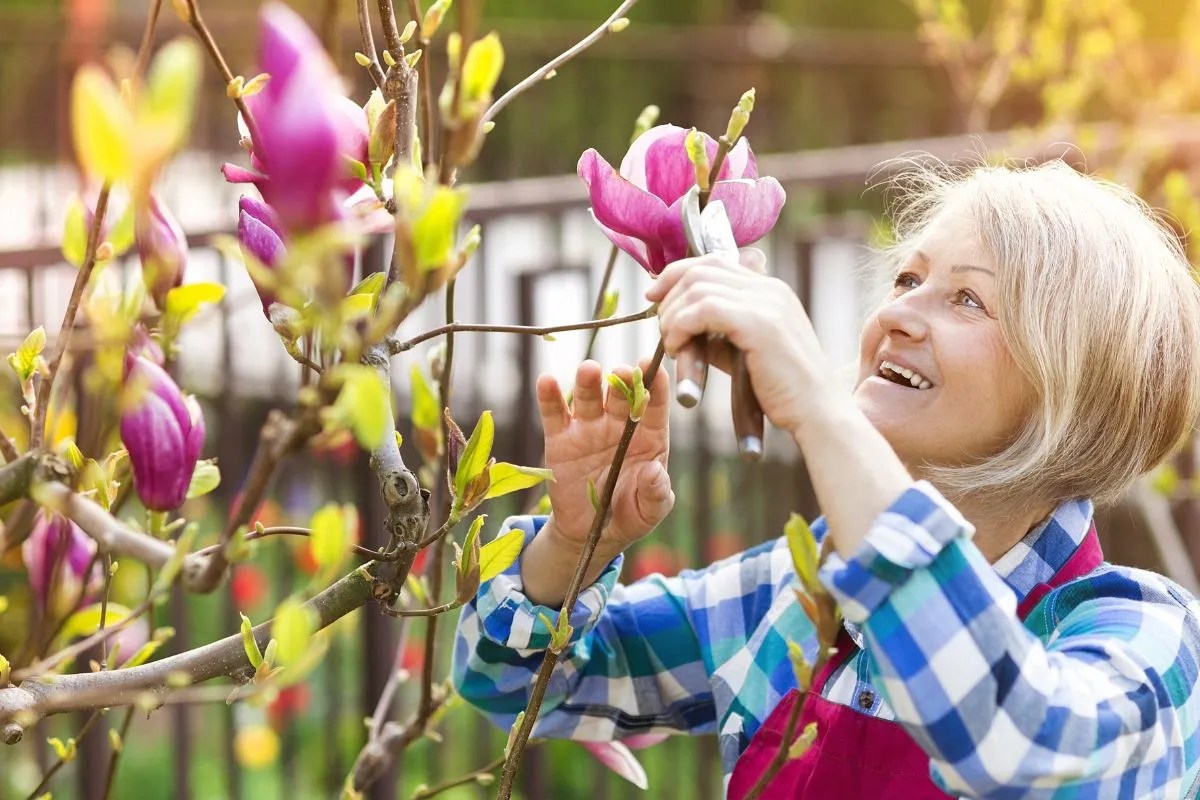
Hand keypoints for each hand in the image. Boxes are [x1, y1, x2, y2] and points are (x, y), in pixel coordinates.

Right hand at [537, 359, 672, 552]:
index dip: (656, 385)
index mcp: (648, 438)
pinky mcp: (560, 439)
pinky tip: (547, 381)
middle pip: (620, 396)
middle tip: (621, 372)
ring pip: (588, 397)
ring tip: (588, 370)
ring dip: (588, 381)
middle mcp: (618, 426)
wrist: (589, 532)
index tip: (654, 368)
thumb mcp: (649, 512)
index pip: (654, 407)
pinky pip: (554, 414)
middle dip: (621, 381)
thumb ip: (656, 494)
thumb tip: (654, 471)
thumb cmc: (629, 515)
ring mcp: (588, 429)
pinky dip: (549, 396)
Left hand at [645, 248, 834, 438]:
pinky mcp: (760, 322)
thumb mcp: (745, 353)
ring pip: (698, 287)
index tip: (654, 297)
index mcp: (771, 290)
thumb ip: (717, 334)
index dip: (676, 274)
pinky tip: (677, 347)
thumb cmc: (782, 391)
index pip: (714, 261)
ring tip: (671, 344)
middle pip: (701, 269)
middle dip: (669, 294)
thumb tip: (680, 326)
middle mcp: (770, 288)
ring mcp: (768, 302)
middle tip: (660, 326)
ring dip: (672, 315)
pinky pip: (704, 309)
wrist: (818, 413)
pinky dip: (680, 326)